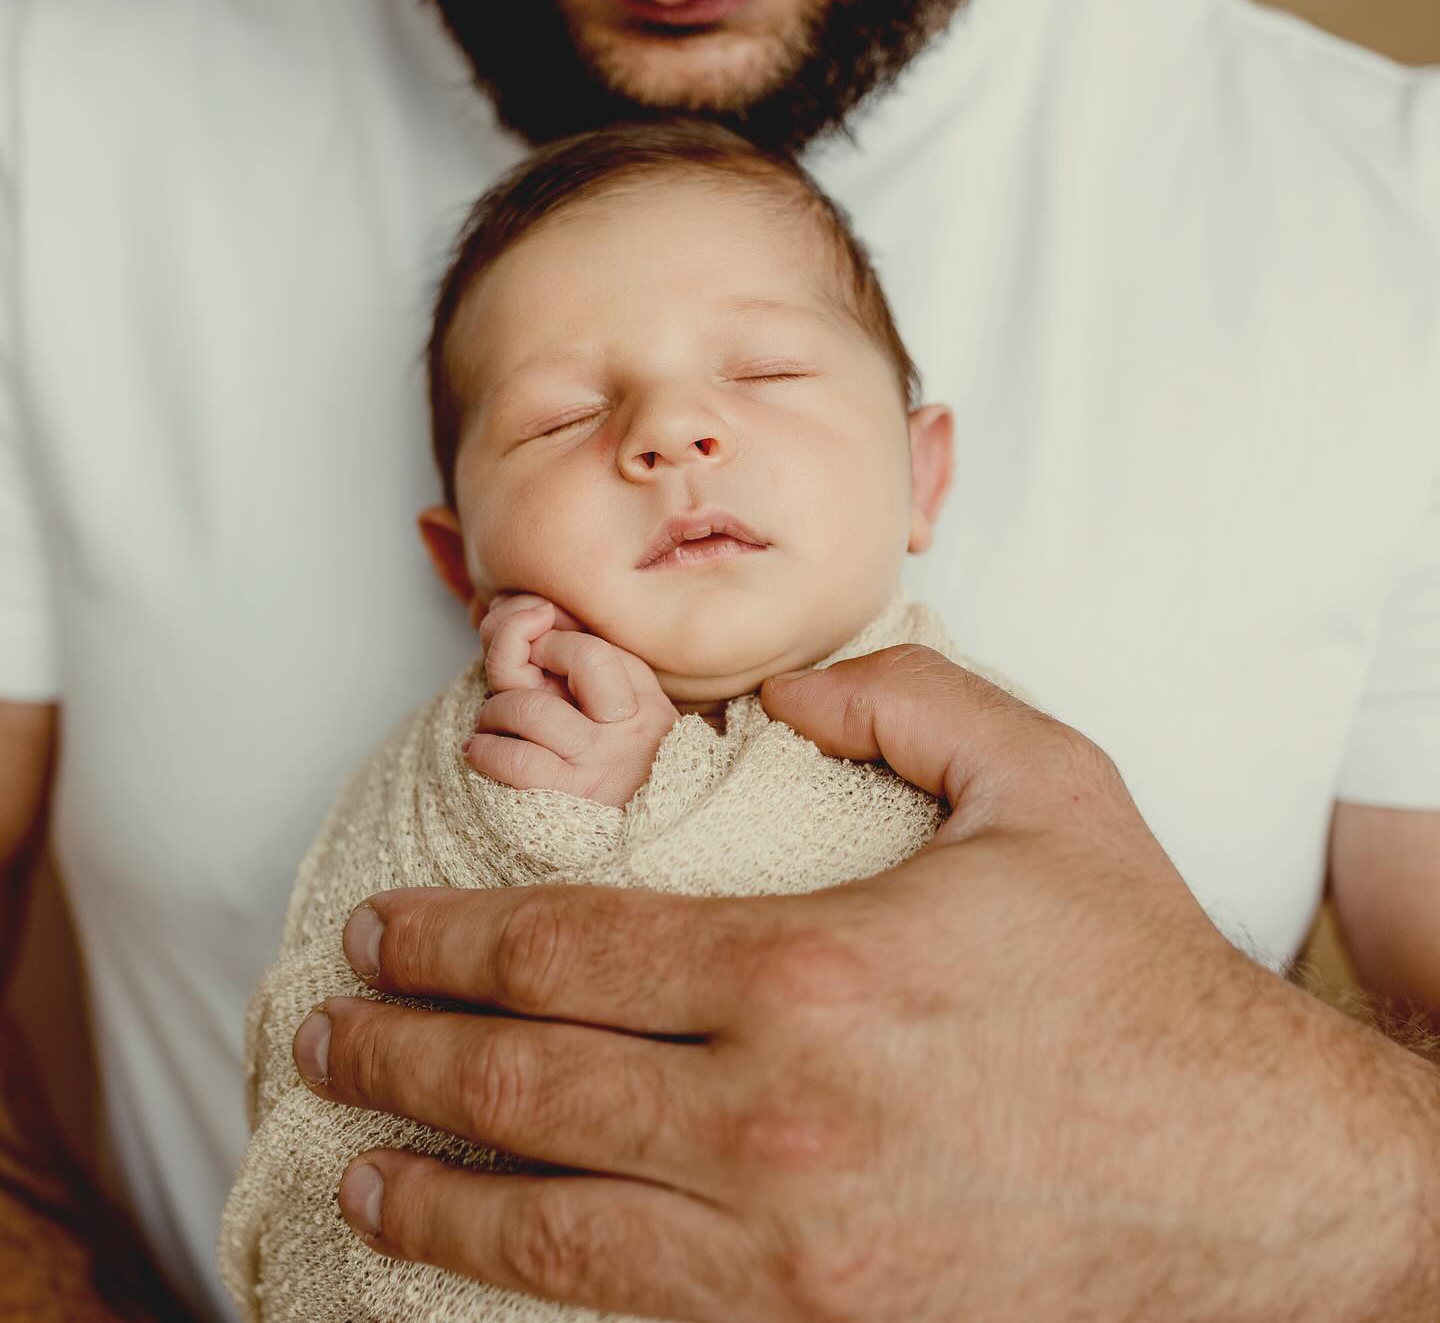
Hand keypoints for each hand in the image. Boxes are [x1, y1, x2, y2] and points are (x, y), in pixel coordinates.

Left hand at [298, 648, 1439, 1320]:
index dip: (453, 943)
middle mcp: (771, 1115)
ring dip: (431, 1189)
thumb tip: (786, 681)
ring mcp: (788, 1247)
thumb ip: (904, 698)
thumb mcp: (1044, 784)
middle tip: (329, 1032)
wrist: (1250, 1178)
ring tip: (356, 1160)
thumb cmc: (1135, 976)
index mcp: (806, 968)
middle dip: (403, 1055)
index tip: (385, 933)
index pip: (567, 953)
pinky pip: (635, 1311)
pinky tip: (490, 1253)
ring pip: (552, 1222)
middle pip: (527, 1083)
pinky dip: (534, 1280)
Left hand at [468, 593, 676, 806]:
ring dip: (494, 709)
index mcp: (639, 696)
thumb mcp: (630, 700)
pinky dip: (485, 749)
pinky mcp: (566, 797)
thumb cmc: (629, 762)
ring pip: (527, 708)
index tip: (534, 638)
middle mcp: (623, 727)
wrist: (654, 837)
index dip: (545, 633)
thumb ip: (590, 652)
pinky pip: (514, 760)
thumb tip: (537, 611)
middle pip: (570, 657)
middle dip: (514, 650)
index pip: (590, 648)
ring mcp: (594, 763)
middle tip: (511, 674)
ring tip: (494, 720)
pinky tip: (480, 749)